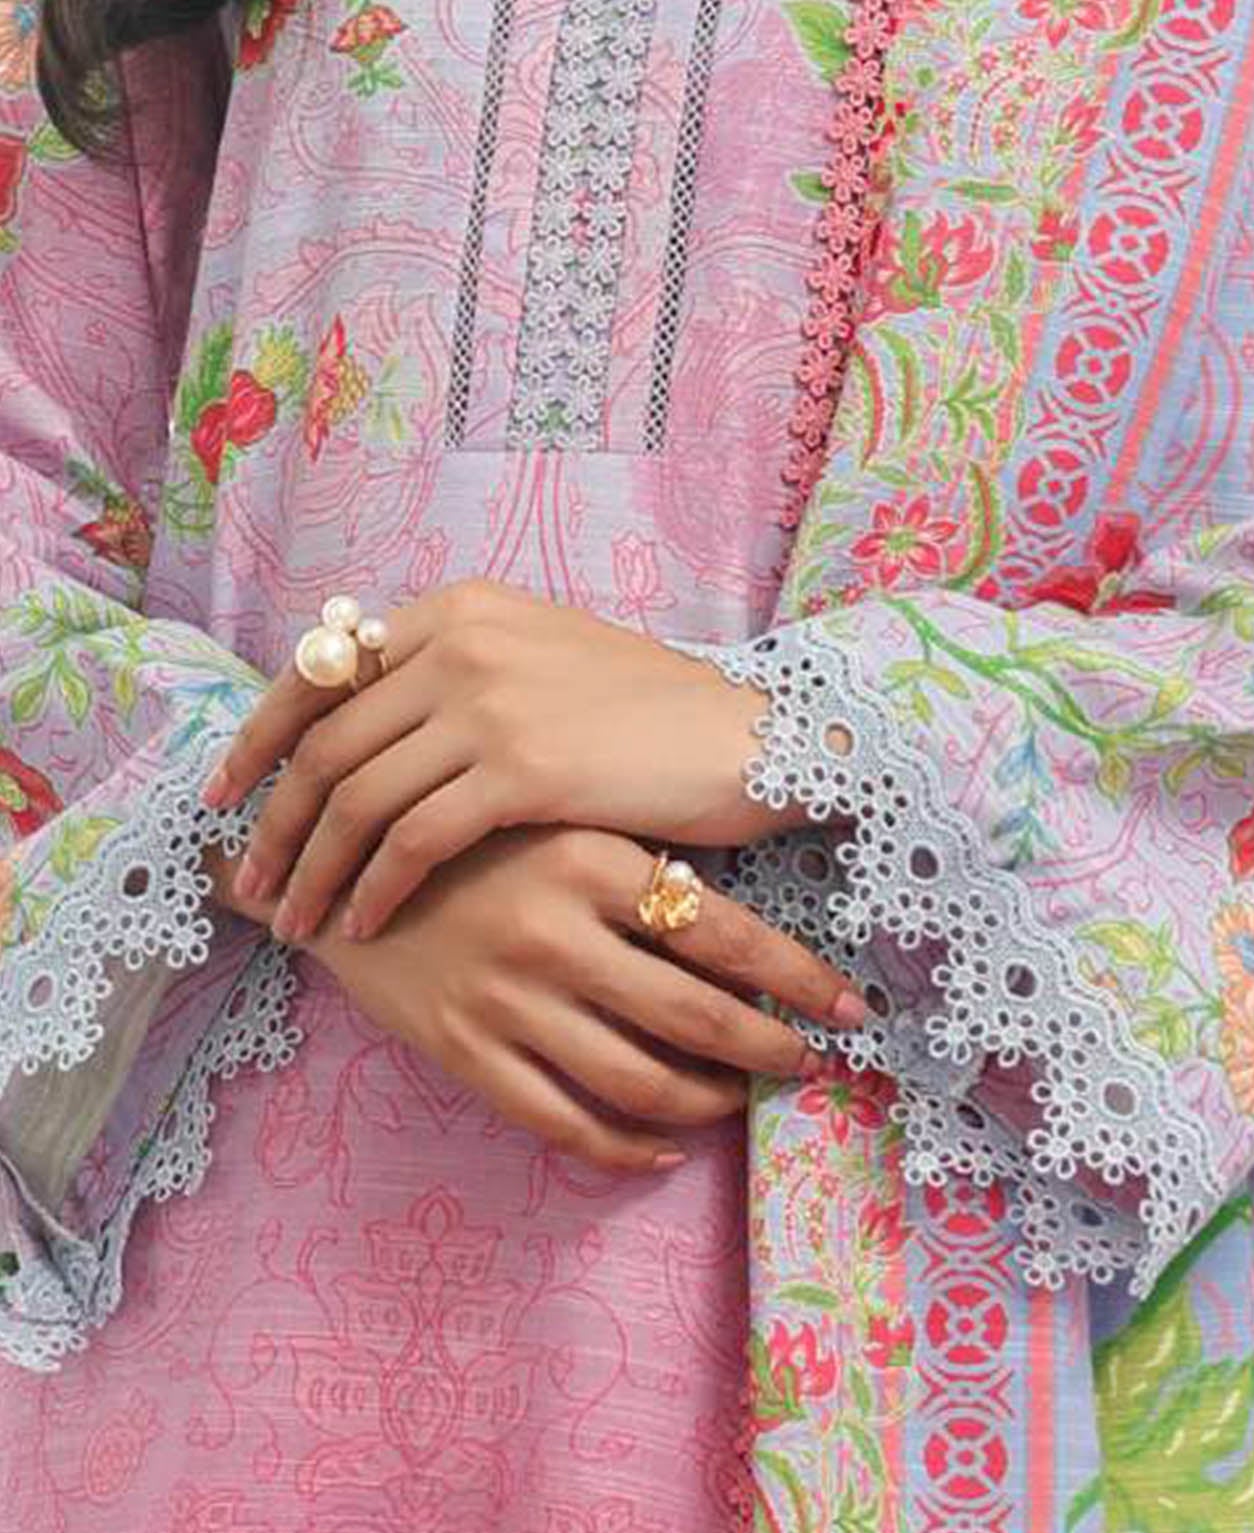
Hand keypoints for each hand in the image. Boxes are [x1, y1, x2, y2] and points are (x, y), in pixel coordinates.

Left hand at [204, 580, 788, 944]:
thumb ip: (455, 677)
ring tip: (298, 924)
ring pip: (358, 796)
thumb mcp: (541, 665)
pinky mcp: (524, 767)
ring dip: (314, 868)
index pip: (321, 670)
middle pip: (326, 741)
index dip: (259, 738)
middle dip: (274, 824)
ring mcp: (490, 700)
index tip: (226, 796)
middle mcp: (462, 640)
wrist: (749, 738)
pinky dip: (377, 886)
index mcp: (458, 608)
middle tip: (250, 885)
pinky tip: (365, 923)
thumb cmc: (649, 717)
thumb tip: (362, 723)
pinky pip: (415, 838)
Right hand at [217, 825, 865, 1174]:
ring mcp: (508, 1001)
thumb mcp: (554, 813)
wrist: (330, 861)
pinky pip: (566, 1126)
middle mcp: (556, 934)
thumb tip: (749, 918)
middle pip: (698, 1020)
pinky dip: (629, 1150)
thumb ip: (639, 857)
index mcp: (590, 860)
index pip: (728, 934)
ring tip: (739, 1098)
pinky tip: (664, 1149)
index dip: (801, 981)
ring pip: (640, 1084)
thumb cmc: (466, 832)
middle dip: (773, 1051)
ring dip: (708, 1103)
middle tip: (816, 1065)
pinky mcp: (466, 1052)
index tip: (854, 1010)